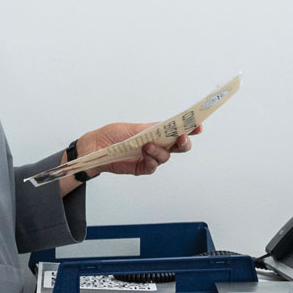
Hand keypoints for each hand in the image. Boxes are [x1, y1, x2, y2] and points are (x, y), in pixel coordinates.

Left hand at [77, 121, 198, 176]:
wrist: (94, 147)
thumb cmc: (111, 135)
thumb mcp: (132, 127)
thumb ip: (151, 129)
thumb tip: (168, 126)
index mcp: (157, 132)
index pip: (177, 130)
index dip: (189, 128)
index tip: (197, 125)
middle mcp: (157, 144)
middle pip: (178, 146)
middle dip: (183, 142)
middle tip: (182, 138)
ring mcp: (150, 157)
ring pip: (166, 156)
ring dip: (160, 150)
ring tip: (148, 145)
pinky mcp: (142, 167)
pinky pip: (152, 166)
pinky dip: (151, 159)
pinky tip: (145, 153)